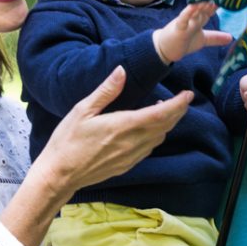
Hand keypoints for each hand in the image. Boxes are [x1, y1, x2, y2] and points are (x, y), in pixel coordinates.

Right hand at [1, 68, 189, 245]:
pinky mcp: (127, 165)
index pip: (159, 115)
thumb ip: (106, 91)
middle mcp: (131, 143)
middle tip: (184, 98)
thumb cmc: (67, 140)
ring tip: (166, 109)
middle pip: (165, 126)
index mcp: (122, 126)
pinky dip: (157, 135)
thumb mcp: (82, 110)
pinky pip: (149, 148)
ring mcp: (131, 156)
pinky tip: (150, 128)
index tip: (187, 94)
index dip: (177, 105)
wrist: (60, 174)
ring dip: (167, 124)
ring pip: (159, 138)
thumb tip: (122, 71)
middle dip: (178, 112)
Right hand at [153, 2, 231, 63]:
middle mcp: (193, 18)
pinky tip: (192, 6)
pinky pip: (183, 19)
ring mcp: (185, 22)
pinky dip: (187, 13)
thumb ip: (215, 38)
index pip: (210, 10)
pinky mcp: (178, 28)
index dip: (218, 4)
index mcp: (199, 19)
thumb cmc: (184, 41)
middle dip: (212, 1)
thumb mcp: (203, 40)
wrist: (165, 49)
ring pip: (194, 11)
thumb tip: (231, 38)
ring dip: (202, 4)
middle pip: (203, 8)